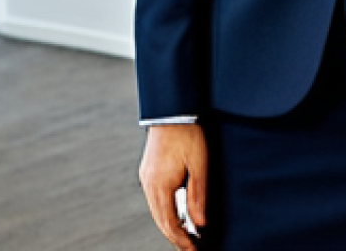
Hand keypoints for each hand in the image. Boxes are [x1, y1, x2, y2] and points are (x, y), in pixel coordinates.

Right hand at [138, 123, 207, 248]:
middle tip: (190, 249)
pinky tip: (175, 214)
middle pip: (160, 220)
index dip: (182, 241)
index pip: (170, 223)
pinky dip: (164, 212)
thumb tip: (199, 224)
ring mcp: (146, 176)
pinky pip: (153, 199)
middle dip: (175, 238)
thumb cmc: (187, 134)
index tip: (194, 250)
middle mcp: (149, 182)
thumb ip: (197, 196)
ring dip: (169, 226)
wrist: (171, 109)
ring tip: (185, 236)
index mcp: (160, 184)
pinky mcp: (148, 170)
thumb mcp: (199, 166)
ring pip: (155, 211)